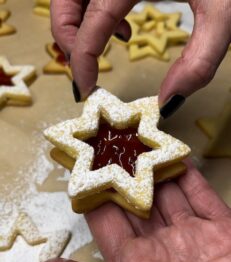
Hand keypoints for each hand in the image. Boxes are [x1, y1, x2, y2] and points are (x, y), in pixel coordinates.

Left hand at [42, 162, 230, 261]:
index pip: (108, 222)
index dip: (96, 196)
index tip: (86, 170)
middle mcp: (162, 248)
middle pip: (138, 203)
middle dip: (125, 177)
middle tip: (113, 149)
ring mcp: (194, 237)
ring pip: (169, 194)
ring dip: (156, 171)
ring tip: (140, 146)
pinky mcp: (223, 231)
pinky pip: (203, 196)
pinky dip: (190, 176)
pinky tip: (175, 157)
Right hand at [50, 0, 230, 109]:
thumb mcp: (221, 12)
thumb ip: (199, 60)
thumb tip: (168, 103)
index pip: (90, 22)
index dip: (82, 61)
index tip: (85, 91)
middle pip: (64, 2)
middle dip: (69, 39)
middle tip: (87, 65)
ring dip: (79, 26)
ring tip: (112, 43)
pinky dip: (94, 14)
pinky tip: (123, 27)